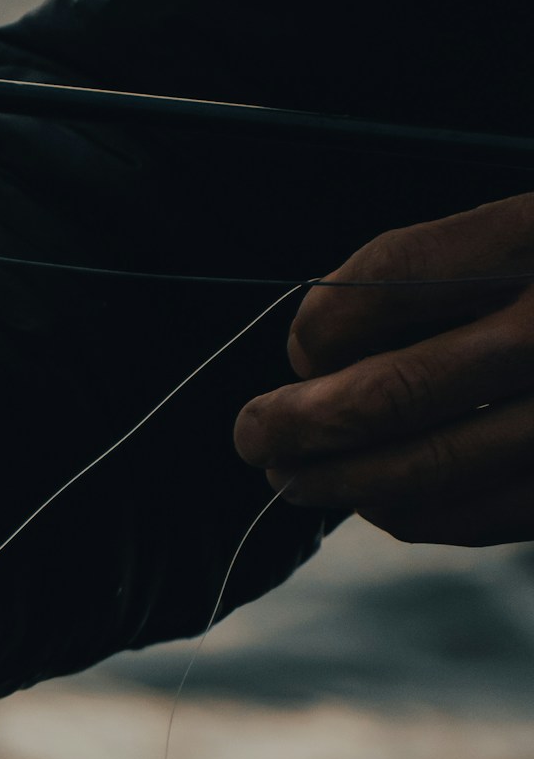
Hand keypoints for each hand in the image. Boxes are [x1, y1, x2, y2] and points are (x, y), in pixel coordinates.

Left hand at [234, 193, 533, 543]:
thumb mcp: (525, 240)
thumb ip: (429, 276)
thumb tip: (311, 355)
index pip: (382, 284)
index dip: (314, 329)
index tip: (298, 349)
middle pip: (385, 394)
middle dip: (293, 425)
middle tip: (251, 436)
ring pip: (413, 471)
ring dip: (332, 482)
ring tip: (294, 476)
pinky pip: (461, 518)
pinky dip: (400, 513)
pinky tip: (377, 500)